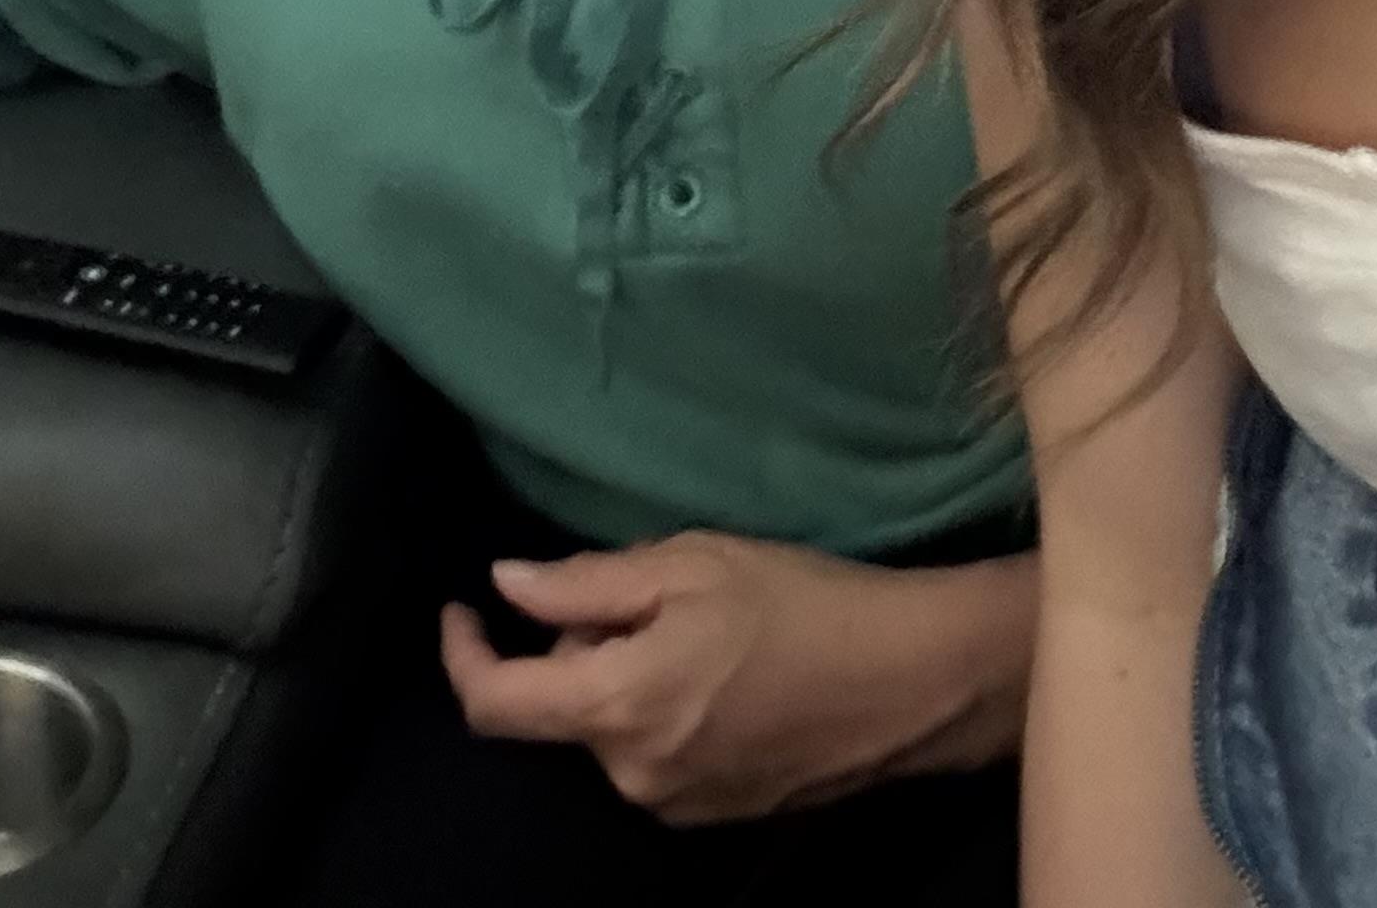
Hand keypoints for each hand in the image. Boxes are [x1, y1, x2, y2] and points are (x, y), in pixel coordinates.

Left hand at [436, 531, 1028, 825]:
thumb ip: (585, 583)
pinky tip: (725, 670)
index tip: (462, 609)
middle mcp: (636, 773)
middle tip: (643, 589)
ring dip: (623, 677)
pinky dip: (662, 710)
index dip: (463, 654)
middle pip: (561, 707)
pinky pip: (655, 755)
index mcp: (618, 706)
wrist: (914, 680)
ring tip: (699, 626)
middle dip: (578, 646)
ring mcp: (678, 804)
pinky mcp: (717, 813)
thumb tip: (506, 585)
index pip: (496, 704)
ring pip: (610, 729)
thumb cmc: (803, 603)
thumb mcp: (689, 564)